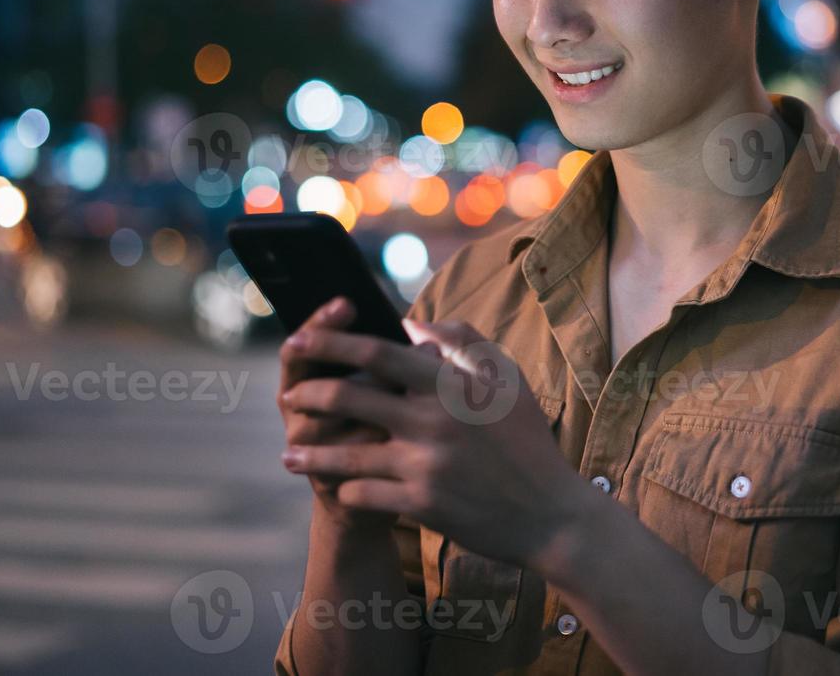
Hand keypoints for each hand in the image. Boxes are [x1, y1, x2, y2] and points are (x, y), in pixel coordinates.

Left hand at [278, 318, 596, 570]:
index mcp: (451, 385)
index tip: (303, 336)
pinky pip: (364, 495)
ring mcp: (426, 465)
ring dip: (311, 452)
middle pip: (351, 397)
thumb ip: (463, 342)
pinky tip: (336, 487)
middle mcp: (434, 421)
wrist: (550, 514)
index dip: (334, 342)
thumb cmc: (527, 441)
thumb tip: (415, 324)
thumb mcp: (507, 379)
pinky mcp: (422, 505)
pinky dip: (346, 489)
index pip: (379, 352)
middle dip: (309, 394)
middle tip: (289, 397)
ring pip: (347, 453)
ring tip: (289, 452)